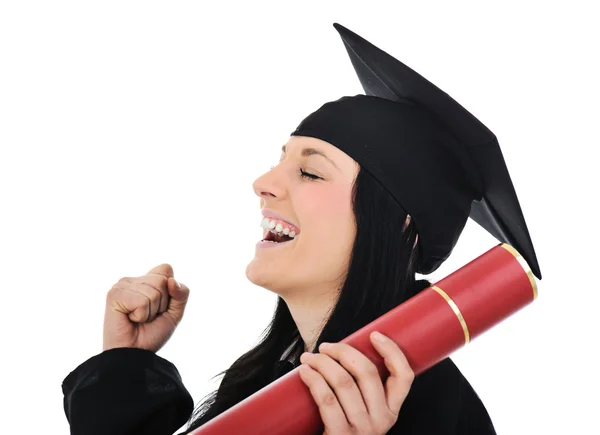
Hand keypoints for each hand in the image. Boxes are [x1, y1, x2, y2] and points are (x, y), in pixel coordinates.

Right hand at [102, 263, 189, 352]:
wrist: (135, 354)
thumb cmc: (151, 334)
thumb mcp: (174, 313)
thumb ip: (181, 294)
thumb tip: (171, 280)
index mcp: (146, 280)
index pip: (166, 269)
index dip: (170, 290)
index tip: (160, 307)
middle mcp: (133, 280)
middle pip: (162, 280)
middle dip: (161, 303)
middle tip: (147, 316)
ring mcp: (122, 285)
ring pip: (153, 292)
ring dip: (150, 312)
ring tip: (137, 319)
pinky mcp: (114, 294)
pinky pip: (142, 301)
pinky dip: (141, 315)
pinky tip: (130, 319)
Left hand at [298, 332, 413, 434]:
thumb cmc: (341, 428)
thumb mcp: (361, 410)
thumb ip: (361, 387)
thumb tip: (343, 351)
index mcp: (391, 410)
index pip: (404, 376)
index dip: (392, 351)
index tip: (374, 335)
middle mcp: (381, 420)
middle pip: (367, 372)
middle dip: (343, 351)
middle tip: (325, 347)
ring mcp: (362, 429)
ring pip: (343, 382)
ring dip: (322, 363)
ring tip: (309, 358)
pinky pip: (326, 399)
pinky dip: (313, 379)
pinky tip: (304, 371)